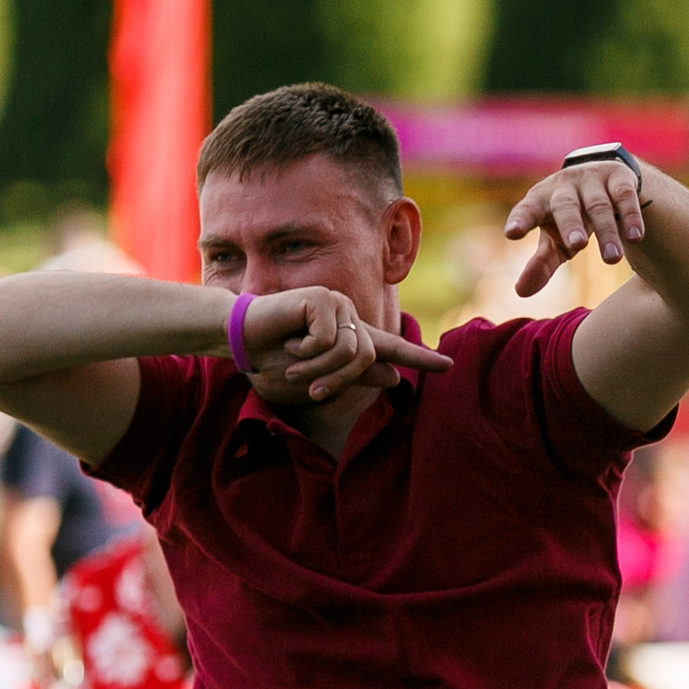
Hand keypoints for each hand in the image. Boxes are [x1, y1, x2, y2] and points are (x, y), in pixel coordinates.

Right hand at [236, 287, 451, 404]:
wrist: (239, 340)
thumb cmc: (273, 361)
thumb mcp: (315, 379)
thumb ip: (354, 376)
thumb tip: (394, 376)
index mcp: (351, 340)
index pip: (392, 349)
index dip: (421, 359)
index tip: (449, 365)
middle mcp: (350, 319)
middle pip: (368, 358)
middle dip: (337, 380)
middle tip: (310, 388)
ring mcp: (338, 305)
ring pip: (352, 350)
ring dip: (319, 368)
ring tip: (294, 364)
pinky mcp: (323, 299)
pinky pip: (330, 339)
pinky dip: (307, 351)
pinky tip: (289, 342)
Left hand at [503, 162, 650, 296]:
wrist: (602, 176)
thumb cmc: (571, 218)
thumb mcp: (554, 241)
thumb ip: (541, 264)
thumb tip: (520, 292)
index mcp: (541, 200)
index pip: (527, 209)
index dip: (520, 220)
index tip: (512, 234)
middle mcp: (564, 186)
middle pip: (566, 207)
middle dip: (571, 225)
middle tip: (577, 246)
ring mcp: (592, 180)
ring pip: (599, 206)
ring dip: (606, 232)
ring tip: (612, 260)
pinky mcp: (619, 178)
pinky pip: (625, 197)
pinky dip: (630, 217)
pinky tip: (635, 237)